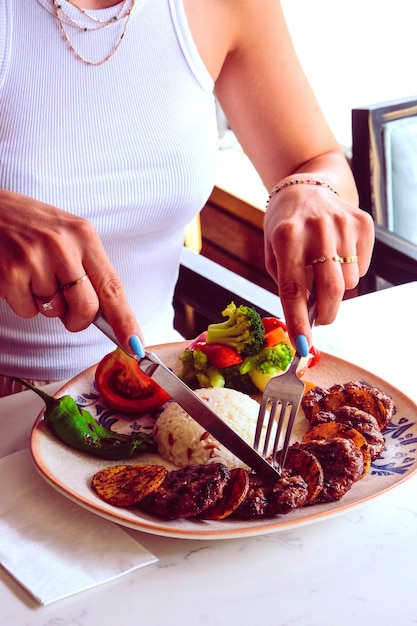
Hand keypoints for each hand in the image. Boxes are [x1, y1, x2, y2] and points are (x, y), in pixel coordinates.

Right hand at [0, 190, 143, 353]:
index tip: (135, 344)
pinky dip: (22, 302)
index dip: (125, 320)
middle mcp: (62, 246)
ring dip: (45, 304)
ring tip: (32, 274)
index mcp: (84, 235)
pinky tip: (16, 276)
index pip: (112, 286)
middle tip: (67, 310)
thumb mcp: (66, 234)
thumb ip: (87, 268)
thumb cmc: (28, 224)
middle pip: (86, 308)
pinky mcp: (11, 273)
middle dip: (78, 320)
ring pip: (54, 311)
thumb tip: (106, 315)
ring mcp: (35, 259)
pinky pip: (28, 310)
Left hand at [263, 182, 374, 349]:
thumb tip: (307, 319)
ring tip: (323, 270)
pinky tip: (336, 255)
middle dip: (326, 315)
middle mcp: (317, 228)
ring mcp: (343, 223)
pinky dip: (350, 272)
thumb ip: (287, 283)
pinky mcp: (363, 222)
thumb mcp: (273, 252)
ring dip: (337, 289)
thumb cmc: (284, 228)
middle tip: (320, 320)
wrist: (305, 187)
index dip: (298, 321)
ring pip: (350, 282)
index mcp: (286, 236)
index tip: (301, 346)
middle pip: (331, 289)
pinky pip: (362, 267)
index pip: (293, 288)